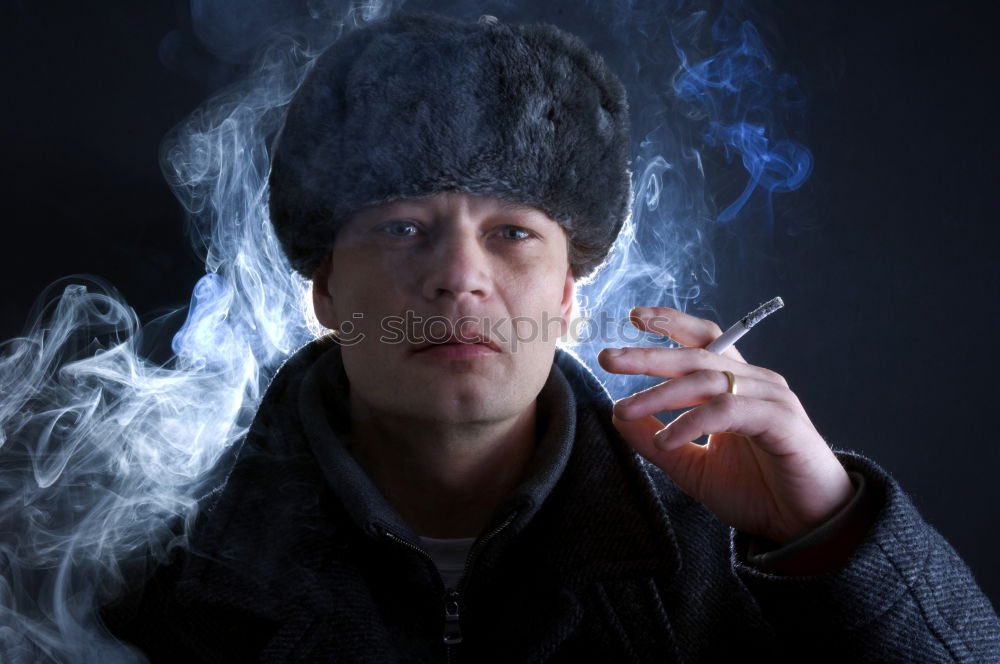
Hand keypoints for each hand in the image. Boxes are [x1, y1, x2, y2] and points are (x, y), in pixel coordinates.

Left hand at [598, 306, 853, 544]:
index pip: (704, 341)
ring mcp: (770, 399)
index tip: (634, 316)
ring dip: (660, 394)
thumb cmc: (756, 492)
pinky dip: (692, 422)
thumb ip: (657, 442)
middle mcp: (754, 383)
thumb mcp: (691, 466)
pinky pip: (728, 411)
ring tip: (623, 411)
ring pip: (706, 382)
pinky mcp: (781, 421)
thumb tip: (616, 414)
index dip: (671, 324)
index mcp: (735, 385)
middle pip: (696, 356)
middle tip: (608, 358)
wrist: (804, 527)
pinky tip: (665, 440)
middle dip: (649, 355)